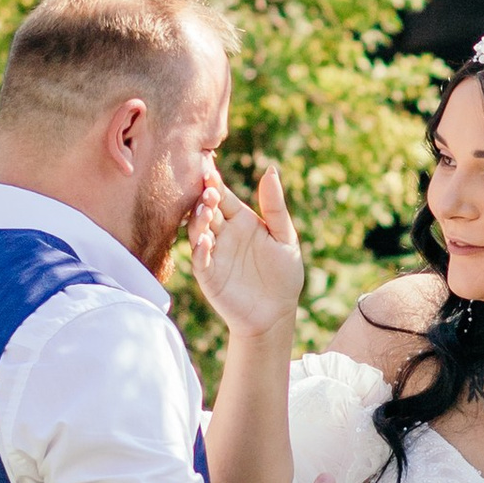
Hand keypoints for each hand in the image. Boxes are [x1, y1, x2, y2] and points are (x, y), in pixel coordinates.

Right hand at [189, 161, 303, 339]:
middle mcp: (223, 233)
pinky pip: (200, 259)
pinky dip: (201, 248)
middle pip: (207, 210)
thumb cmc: (283, 275)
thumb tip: (271, 169)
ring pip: (198, 230)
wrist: (277, 313)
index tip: (210, 169)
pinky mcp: (208, 274)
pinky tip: (207, 240)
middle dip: (205, 199)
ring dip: (199, 220)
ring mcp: (213, 253)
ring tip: (206, 210)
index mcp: (241, 220)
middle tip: (208, 191)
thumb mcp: (285, 237)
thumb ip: (275, 206)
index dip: (215, 184)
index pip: (224, 196)